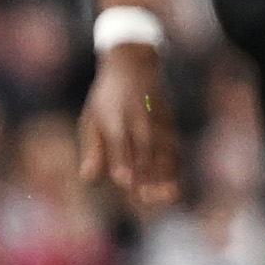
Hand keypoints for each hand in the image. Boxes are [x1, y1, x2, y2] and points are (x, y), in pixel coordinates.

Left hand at [76, 44, 179, 209]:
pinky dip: (176, 167)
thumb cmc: (105, 99)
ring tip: (164, 197)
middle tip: (144, 198)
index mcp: (114, 118)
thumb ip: (92, 150)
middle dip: (146, 175)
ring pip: (164, 151)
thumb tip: (88, 179)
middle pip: (144, 150)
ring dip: (165, 175)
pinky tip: (174, 187)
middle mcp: (138, 120)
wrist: (134, 65)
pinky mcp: (171, 123)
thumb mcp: (91, 119)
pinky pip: (175, 148)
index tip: (124, 183)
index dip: (122, 163)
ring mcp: (157, 121)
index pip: (119, 144)